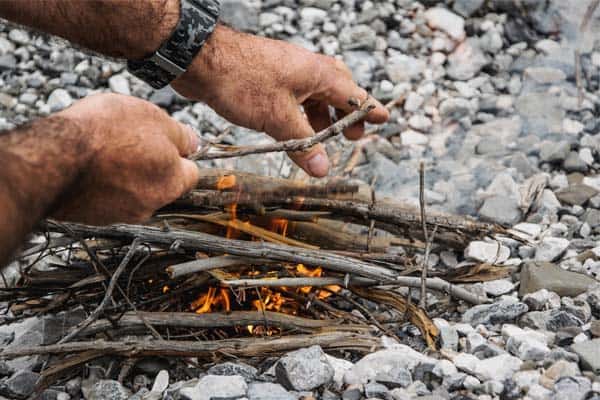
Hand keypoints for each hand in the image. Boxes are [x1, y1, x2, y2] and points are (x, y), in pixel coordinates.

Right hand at [53, 94, 198, 224]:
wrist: (53, 158)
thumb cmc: (103, 134)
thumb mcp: (152, 117)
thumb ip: (179, 134)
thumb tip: (193, 142)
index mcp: (171, 182)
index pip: (190, 172)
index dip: (179, 153)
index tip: (167, 141)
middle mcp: (151, 205)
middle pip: (161, 182)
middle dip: (152, 164)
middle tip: (131, 140)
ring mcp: (122, 214)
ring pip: (134, 191)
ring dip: (126, 174)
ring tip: (106, 150)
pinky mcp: (95, 218)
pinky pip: (108, 198)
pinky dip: (104, 184)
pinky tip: (90, 166)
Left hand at [172, 25, 388, 177]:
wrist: (200, 59)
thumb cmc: (241, 79)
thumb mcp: (278, 118)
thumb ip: (303, 144)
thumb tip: (324, 169)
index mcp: (318, 74)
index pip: (354, 94)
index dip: (368, 110)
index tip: (383, 119)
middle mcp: (306, 70)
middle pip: (337, 92)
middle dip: (344, 116)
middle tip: (350, 137)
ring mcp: (287, 73)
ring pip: (313, 97)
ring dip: (319, 120)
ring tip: (319, 141)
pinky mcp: (268, 79)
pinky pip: (293, 99)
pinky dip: (299, 116)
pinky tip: (291, 130)